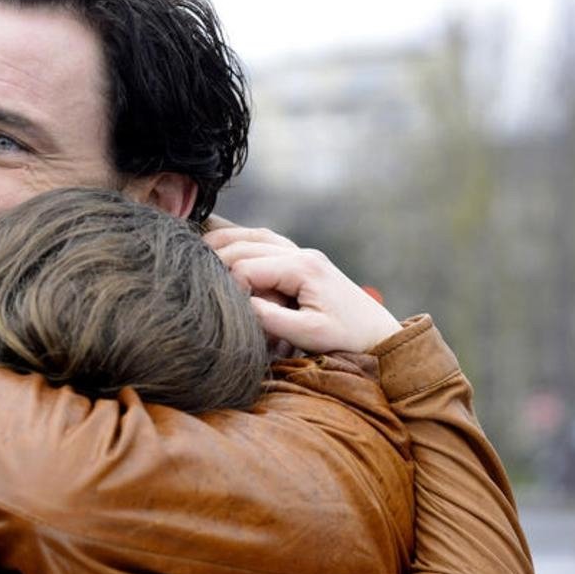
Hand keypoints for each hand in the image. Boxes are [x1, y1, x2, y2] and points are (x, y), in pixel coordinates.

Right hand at [204, 224, 401, 353]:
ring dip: (227, 241)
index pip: (247, 267)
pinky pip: (267, 240)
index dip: (229, 285)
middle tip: (194, 273)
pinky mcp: (304, 260)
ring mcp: (303, 253)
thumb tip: (240, 304)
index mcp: (302, 268)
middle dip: (218, 258)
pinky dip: (243, 240)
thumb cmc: (347, 338)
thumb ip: (271, 319)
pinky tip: (226, 246)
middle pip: (246, 244)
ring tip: (199, 250)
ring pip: (256, 235)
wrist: (379, 336)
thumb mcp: (308, 335)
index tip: (224, 308)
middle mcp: (302, 253)